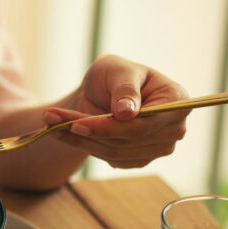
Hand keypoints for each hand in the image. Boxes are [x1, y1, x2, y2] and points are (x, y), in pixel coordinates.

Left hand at [42, 54, 189, 167]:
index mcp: (178, 101)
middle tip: (50, 120)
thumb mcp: (117, 69)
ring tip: (49, 123)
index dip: (110, 127)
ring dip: (78, 141)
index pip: (143, 124)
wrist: (104, 91)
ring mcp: (158, 147)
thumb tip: (127, 114)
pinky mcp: (139, 159)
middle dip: (86, 132)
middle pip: (127, 142)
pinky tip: (63, 133)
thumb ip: (125, 88)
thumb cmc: (115, 74)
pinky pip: (109, 159)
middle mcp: (174, 129)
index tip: (77, 124)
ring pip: (114, 153)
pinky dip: (83, 146)